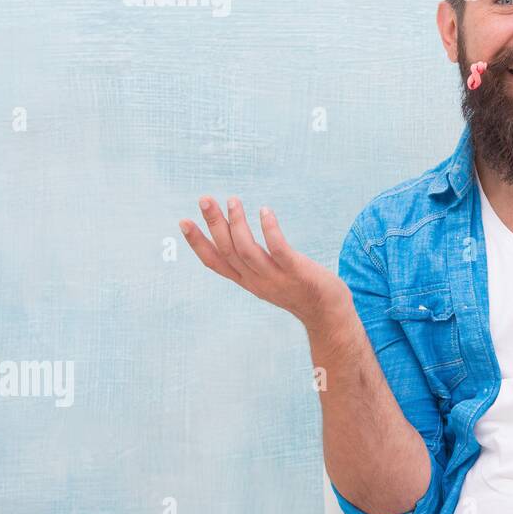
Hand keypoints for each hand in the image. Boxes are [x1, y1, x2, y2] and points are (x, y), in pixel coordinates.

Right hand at [179, 196, 350, 327]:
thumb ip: (253, 264)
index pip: (215, 263)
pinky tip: (265, 212)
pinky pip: (279, 250)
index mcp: (247, 281)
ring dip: (237, 224)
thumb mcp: (269, 279)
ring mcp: (276, 278)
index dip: (198, 243)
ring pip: (247, 250)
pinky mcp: (296, 272)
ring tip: (233, 201)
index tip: (184, 221)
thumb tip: (239, 240)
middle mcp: (256, 280)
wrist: (328, 313)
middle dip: (214, 225)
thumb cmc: (300, 290)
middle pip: (228, 251)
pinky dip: (269, 230)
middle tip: (205, 199)